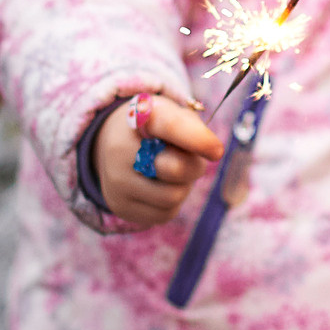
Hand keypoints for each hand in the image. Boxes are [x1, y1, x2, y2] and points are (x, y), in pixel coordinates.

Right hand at [93, 94, 221, 226]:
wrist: (113, 145)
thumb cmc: (154, 130)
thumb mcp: (172, 115)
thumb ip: (193, 128)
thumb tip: (214, 151)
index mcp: (139, 117)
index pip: (170, 126)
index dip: (197, 139)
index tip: (217, 151)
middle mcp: (120, 148)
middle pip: (176, 169)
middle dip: (192, 167)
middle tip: (190, 160)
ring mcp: (116, 181)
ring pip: (172, 197)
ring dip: (182, 187)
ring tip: (170, 174)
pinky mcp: (119, 206)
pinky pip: (164, 214)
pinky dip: (171, 203)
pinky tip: (159, 187)